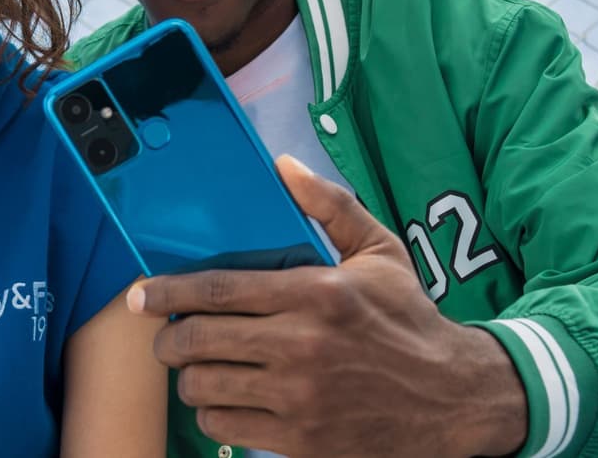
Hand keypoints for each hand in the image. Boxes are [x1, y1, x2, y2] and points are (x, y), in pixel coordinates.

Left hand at [126, 156, 525, 457]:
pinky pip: (225, 427)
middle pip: (198, 341)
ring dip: (191, 377)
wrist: (454, 399)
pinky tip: (227, 399)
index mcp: (316, 293)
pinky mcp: (301, 441)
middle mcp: (302, 346)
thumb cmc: (409, 320)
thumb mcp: (379, 252)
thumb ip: (328, 206)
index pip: (218, 290)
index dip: (168, 292)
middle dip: (169, 338)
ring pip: (204, 387)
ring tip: (200, 367)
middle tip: (168, 335)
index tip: (142, 294)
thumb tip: (283, 167)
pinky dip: (215, 412)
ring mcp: (299, 398)